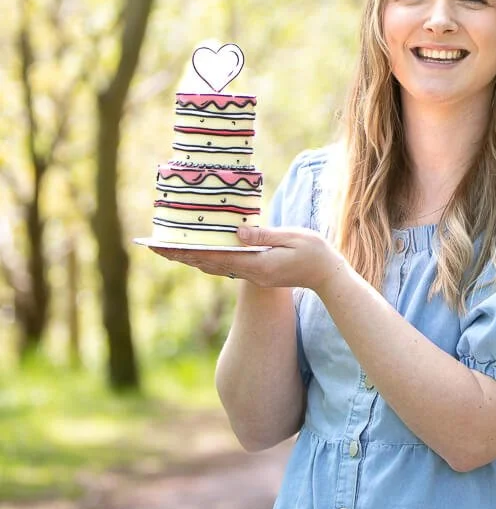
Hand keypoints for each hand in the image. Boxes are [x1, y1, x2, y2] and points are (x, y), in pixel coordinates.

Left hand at [151, 225, 343, 292]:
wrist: (328, 276)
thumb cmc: (315, 253)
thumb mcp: (293, 238)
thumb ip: (265, 235)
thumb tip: (238, 231)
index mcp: (258, 263)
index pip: (217, 257)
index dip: (191, 251)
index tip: (168, 246)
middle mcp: (251, 272)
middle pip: (209, 264)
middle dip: (182, 256)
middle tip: (155, 248)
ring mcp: (254, 275)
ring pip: (215, 267)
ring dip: (192, 259)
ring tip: (170, 251)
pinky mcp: (258, 273)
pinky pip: (227, 266)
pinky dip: (209, 260)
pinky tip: (200, 254)